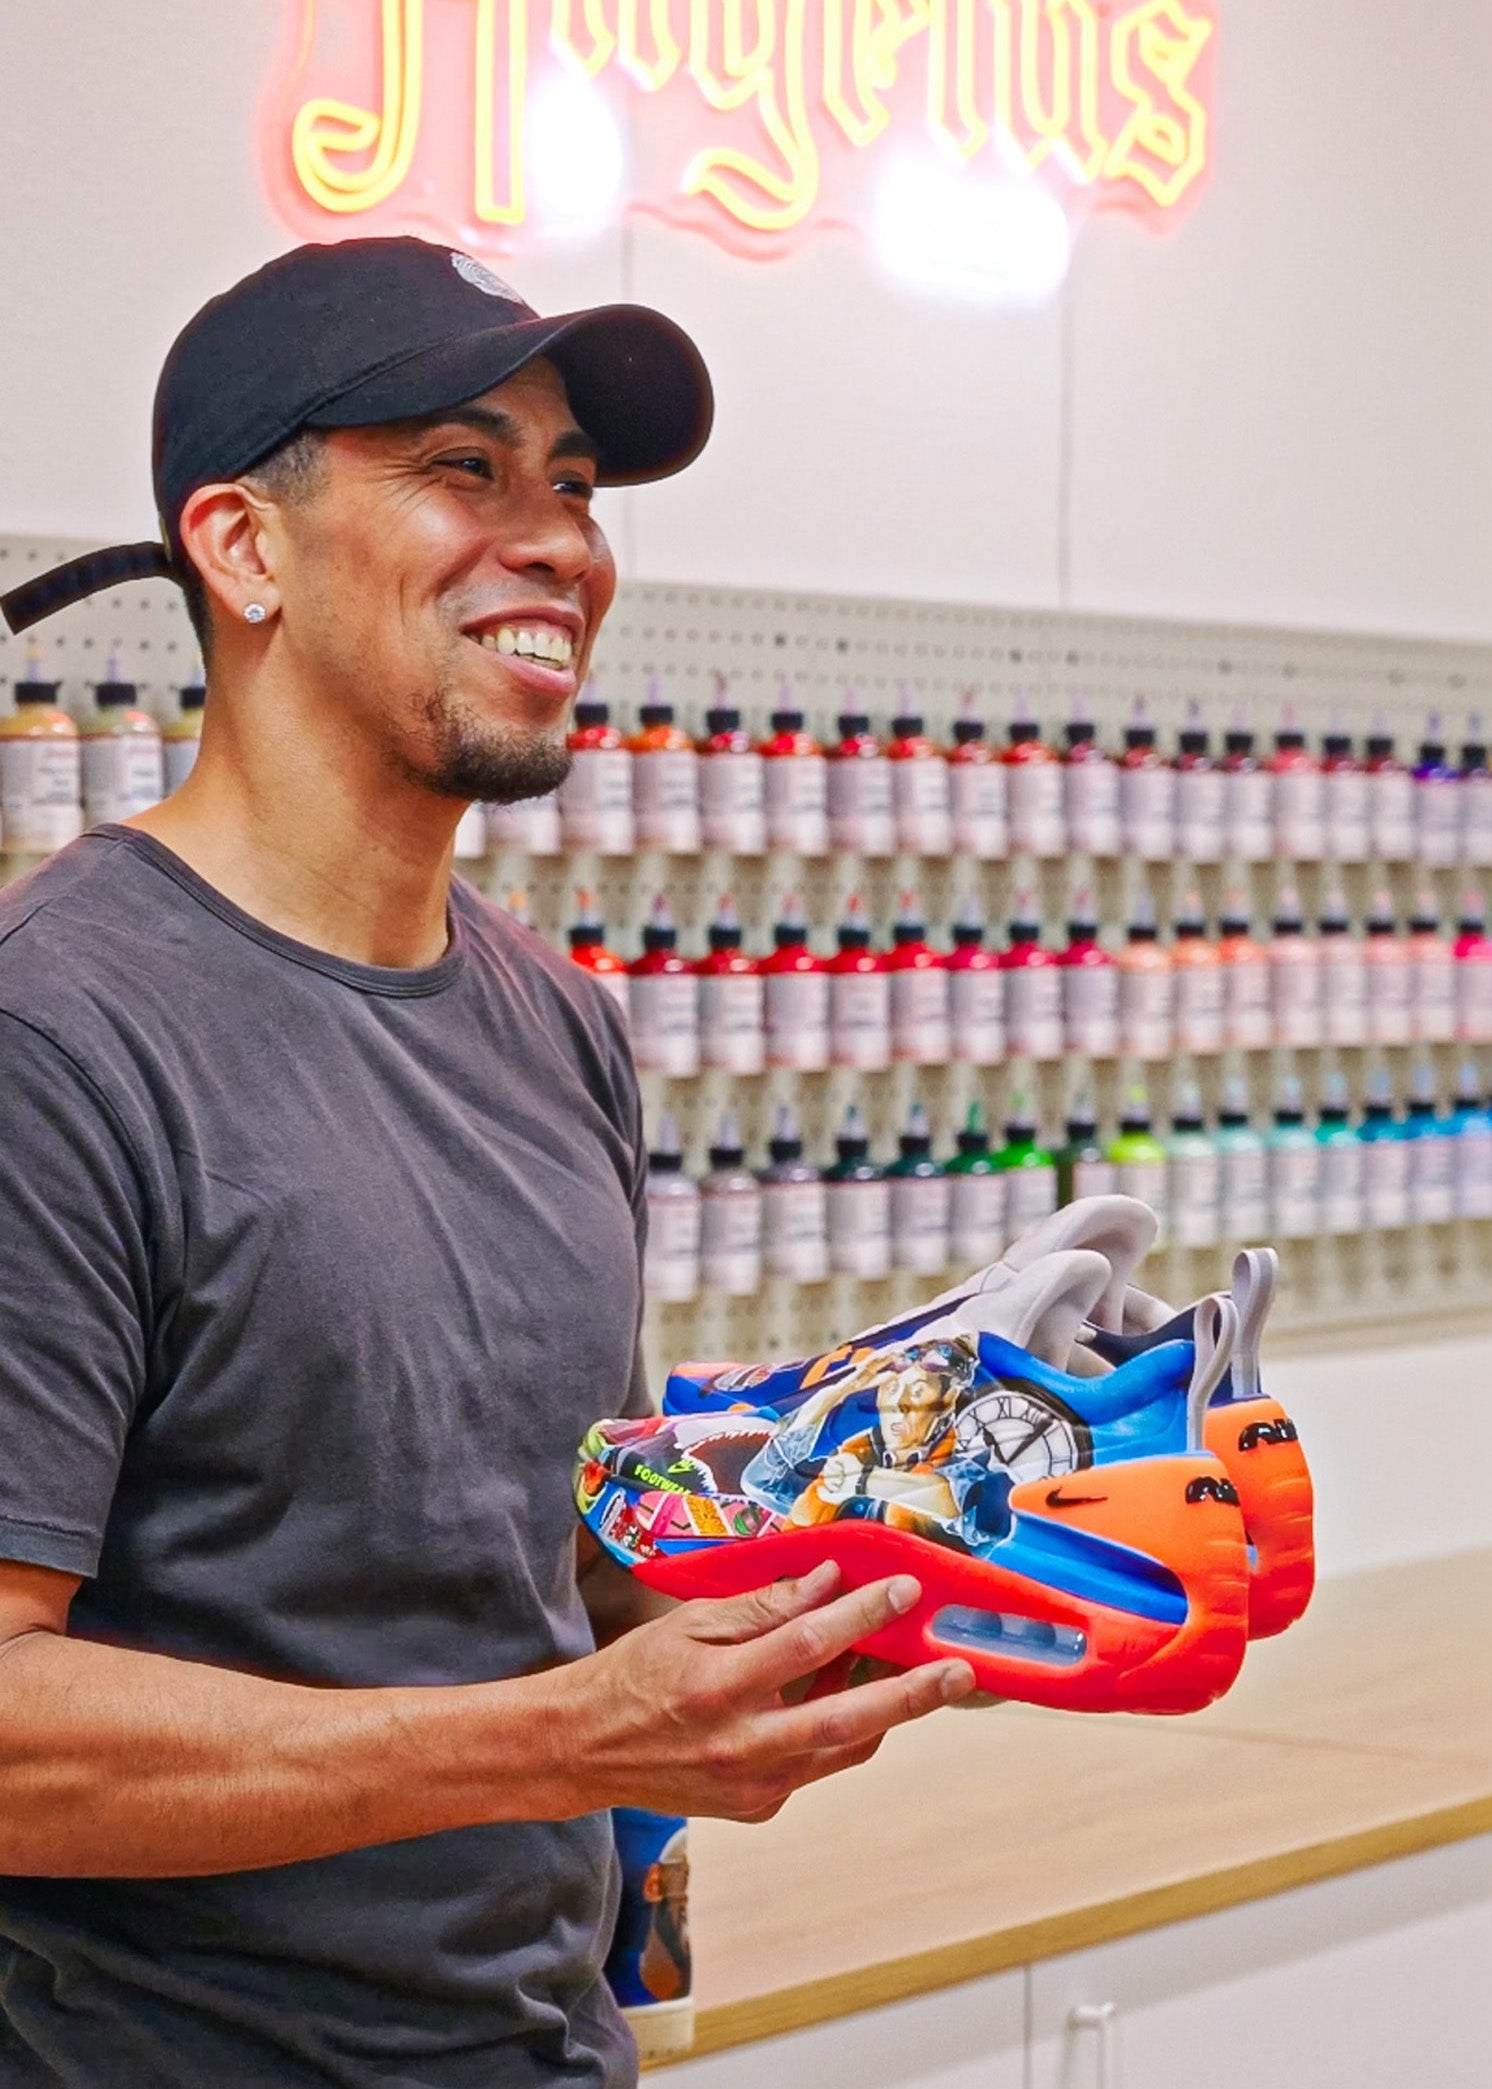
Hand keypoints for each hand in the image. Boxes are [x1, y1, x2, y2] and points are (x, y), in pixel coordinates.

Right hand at [545, 1562, 974, 1821]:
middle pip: (845, 1720)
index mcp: (715, 1690)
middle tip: (960, 1669)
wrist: (585, 1751)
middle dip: (912, 1695)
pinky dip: (841, 1729)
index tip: (902, 1589)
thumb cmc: (636, 1674)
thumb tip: (825, 1582)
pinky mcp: (760, 1807)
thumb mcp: (688, 1623)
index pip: (804, 1647)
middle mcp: (740, 1748)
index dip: (858, 1615)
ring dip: (887, 1711)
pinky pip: (818, 1764)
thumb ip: (760, 1606)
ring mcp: (754, 1788)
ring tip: (917, 1672)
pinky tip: (850, 1693)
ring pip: (843, 1748)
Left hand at [815, 1450, 864, 1504]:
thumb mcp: (834, 1498)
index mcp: (837, 1481)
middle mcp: (839, 1472)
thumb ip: (823, 1495)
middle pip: (825, 1473)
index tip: (837, 1488)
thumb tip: (819, 1487)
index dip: (829, 1484)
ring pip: (826, 1466)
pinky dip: (835, 1467)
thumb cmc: (850, 1493)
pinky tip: (842, 1470)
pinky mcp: (843, 1457)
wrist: (859, 1485)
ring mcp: (841, 1464)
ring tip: (842, 1476)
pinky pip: (830, 1460)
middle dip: (831, 1480)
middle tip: (841, 1482)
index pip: (825, 1479)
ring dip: (833, 1473)